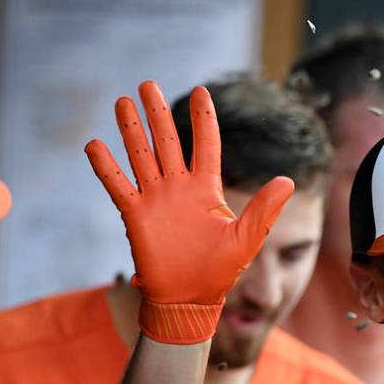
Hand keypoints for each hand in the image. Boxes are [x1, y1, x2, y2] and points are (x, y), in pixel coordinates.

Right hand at [85, 80, 293, 343]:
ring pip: (141, 156)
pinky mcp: (136, 216)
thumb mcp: (247, 238)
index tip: (200, 91)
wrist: (190, 298)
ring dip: (131, 130)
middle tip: (146, 84)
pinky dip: (106, 167)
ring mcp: (156, 200)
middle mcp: (179, 188)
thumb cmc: (220, 272)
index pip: (205, 145)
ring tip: (123, 102)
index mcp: (206, 189)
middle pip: (166, 142)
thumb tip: (289, 180)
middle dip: (157, 113)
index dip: (203, 119)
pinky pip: (118, 186)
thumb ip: (264, 208)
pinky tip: (94, 145)